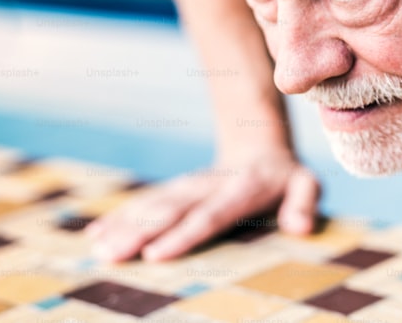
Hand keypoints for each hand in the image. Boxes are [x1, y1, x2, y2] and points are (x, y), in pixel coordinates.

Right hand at [85, 149, 318, 261]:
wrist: (259, 147)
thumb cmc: (286, 178)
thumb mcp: (307, 184)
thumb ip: (305, 203)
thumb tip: (301, 228)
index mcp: (242, 188)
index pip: (210, 214)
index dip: (184, 234)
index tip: (156, 254)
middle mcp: (209, 185)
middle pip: (172, 210)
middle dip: (141, 232)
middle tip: (113, 255)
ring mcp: (188, 186)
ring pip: (152, 205)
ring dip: (124, 225)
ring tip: (98, 248)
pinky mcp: (175, 190)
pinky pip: (144, 202)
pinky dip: (120, 217)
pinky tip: (95, 234)